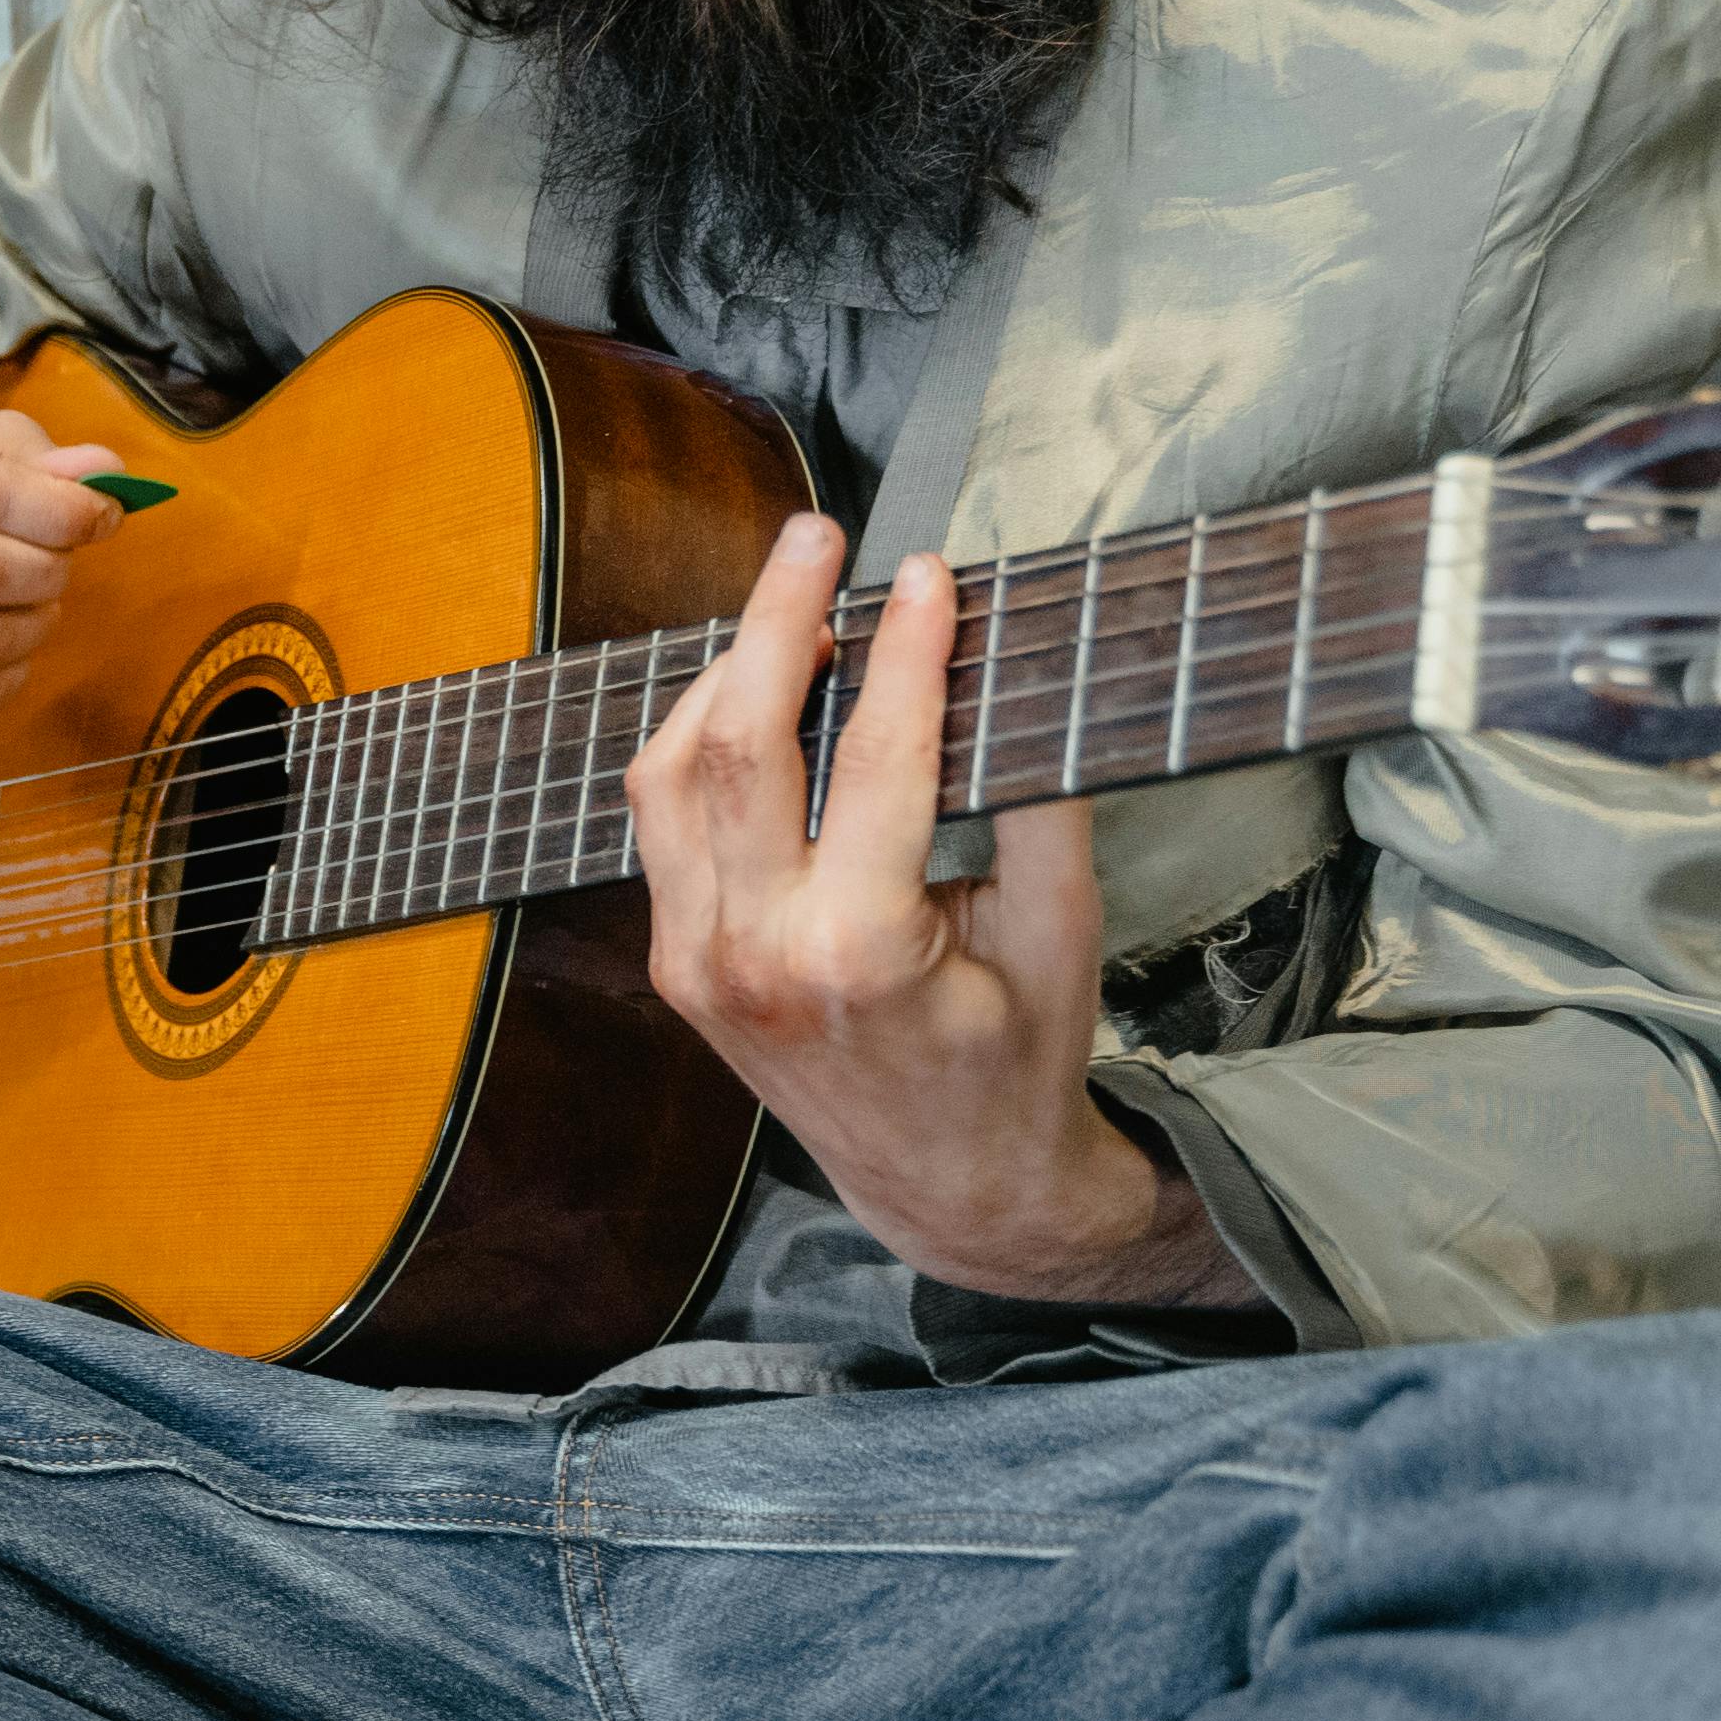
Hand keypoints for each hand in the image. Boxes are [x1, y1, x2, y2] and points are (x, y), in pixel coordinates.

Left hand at [626, 521, 1248, 1307]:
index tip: (929, 570)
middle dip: (775, 617)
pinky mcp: (675, 962)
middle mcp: (753, 954)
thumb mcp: (1058, 929)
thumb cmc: (1018, 1059)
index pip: (876, 754)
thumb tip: (1006, 656)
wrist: (949, 1187)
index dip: (904, 646)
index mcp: (859, 953)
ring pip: (669, 772)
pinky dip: (699, 738)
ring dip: (724, 671)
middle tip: (817, 534)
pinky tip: (754, 690)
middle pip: (735, 740)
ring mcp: (696, 962)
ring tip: (791, 605)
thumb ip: (1031, 793)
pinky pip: (661, 821)